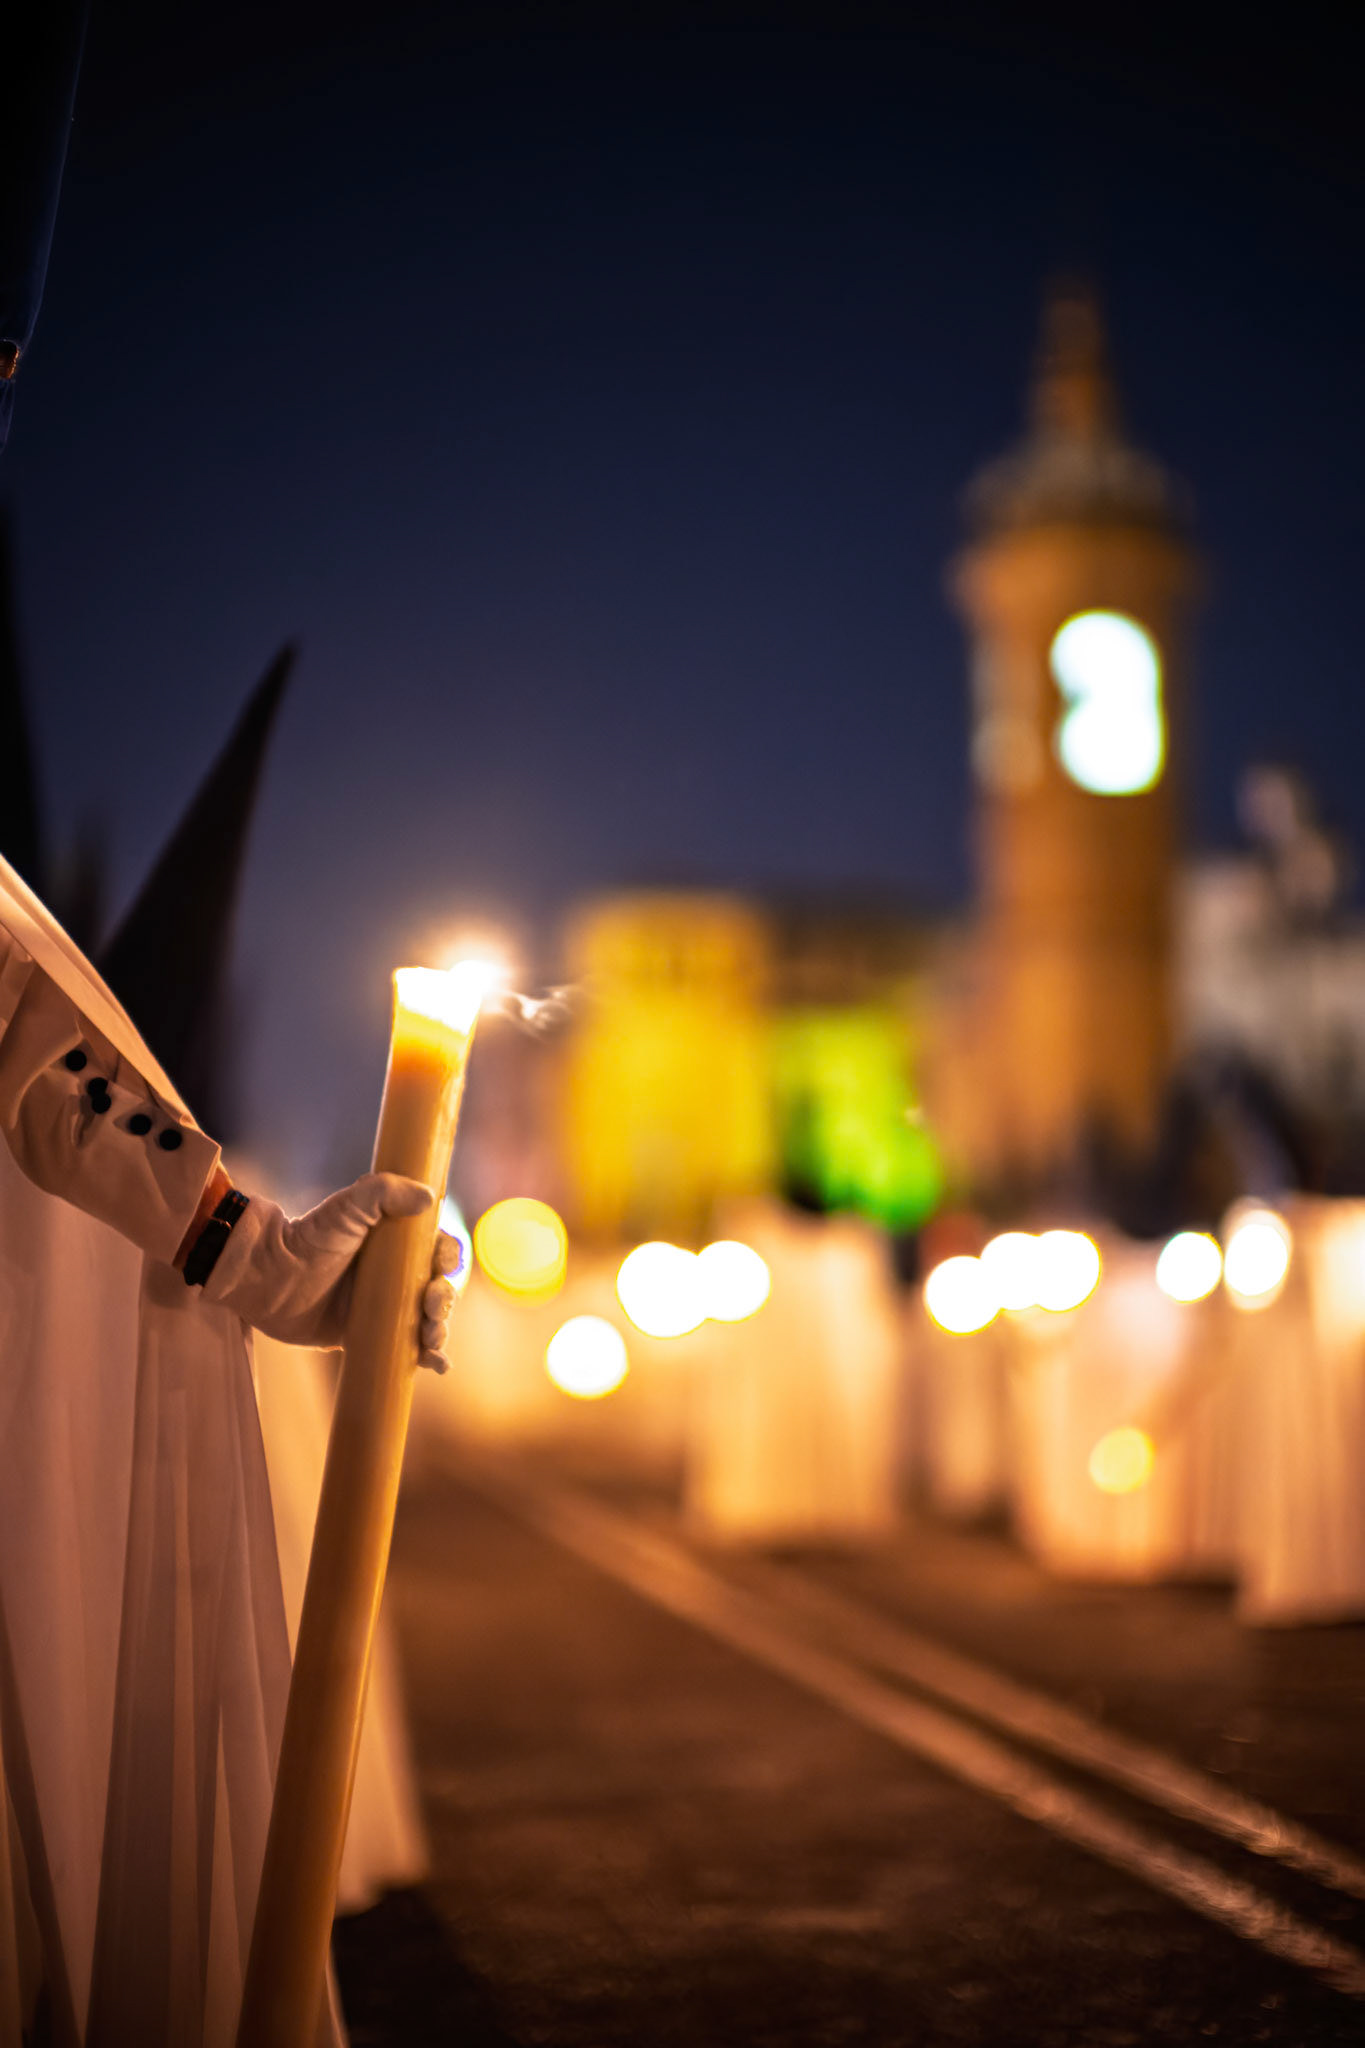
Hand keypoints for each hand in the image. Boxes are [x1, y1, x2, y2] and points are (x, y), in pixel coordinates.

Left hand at [204, 1171, 461, 1364]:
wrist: (269, 1277)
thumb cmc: (308, 1236)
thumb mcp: (347, 1206)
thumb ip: (384, 1192)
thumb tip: (429, 1198)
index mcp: (397, 1243)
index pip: (438, 1249)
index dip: (448, 1257)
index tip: (442, 1264)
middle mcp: (395, 1275)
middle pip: (438, 1288)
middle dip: (444, 1299)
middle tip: (431, 1304)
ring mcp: (384, 1308)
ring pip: (428, 1321)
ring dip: (440, 1329)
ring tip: (431, 1337)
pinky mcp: (369, 1336)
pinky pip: (407, 1348)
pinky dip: (429, 1358)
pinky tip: (438, 1364)